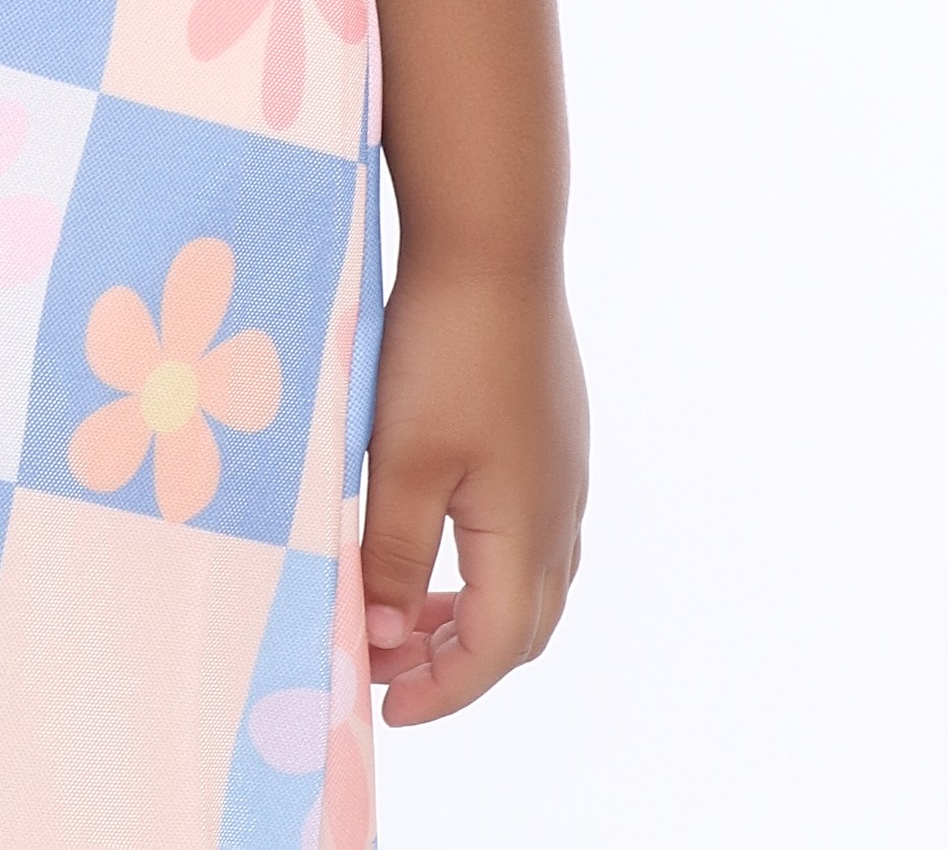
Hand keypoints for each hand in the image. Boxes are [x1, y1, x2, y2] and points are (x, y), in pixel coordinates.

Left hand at [358, 255, 585, 723]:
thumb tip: (385, 635)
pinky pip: (533, 529)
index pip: (492, 650)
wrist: (494, 242)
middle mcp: (561, 510)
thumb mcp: (402, 463)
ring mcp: (564, 467)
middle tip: (389, 665)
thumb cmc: (443, 351)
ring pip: (533, 578)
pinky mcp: (554, 430)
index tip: (383, 705)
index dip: (439, 689)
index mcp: (528, 531)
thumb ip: (393, 556)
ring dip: (475, 610)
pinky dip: (488, 560)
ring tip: (409, 612)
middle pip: (522, 625)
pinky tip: (443, 533)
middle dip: (456, 659)